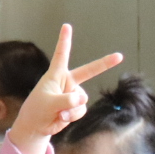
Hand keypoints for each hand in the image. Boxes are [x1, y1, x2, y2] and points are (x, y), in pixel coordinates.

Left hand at [6, 24, 122, 153]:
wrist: (36, 127)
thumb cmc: (37, 110)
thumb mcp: (49, 104)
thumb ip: (66, 100)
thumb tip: (81, 98)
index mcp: (55, 75)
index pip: (62, 55)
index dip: (65, 40)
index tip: (66, 26)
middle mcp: (67, 82)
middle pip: (89, 71)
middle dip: (105, 64)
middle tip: (119, 56)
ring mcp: (73, 94)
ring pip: (82, 99)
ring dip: (71, 109)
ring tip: (57, 113)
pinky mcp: (76, 106)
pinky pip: (81, 109)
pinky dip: (72, 116)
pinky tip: (60, 118)